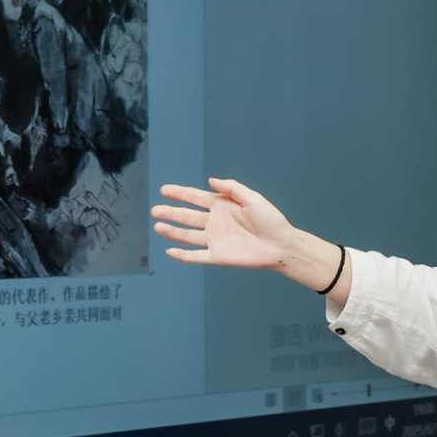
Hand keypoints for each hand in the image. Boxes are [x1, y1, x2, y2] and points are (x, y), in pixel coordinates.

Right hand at [152, 180, 351, 303]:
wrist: (281, 245)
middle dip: (171, 212)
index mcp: (222, 206)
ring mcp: (215, 240)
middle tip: (155, 210)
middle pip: (187, 216)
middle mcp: (215, 222)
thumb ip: (232, 188)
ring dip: (173, 231)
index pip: (196, 198)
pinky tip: (170, 251)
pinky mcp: (218, 256)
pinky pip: (197, 256)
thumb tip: (211, 180)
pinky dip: (183, 255)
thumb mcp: (252, 198)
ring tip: (158, 226)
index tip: (164, 190)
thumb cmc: (271, 220)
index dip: (180, 194)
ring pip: (188, 235)